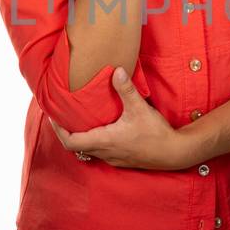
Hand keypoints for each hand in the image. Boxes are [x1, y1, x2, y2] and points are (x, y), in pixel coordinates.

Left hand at [51, 67, 198, 169]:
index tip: (53, 117)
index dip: (58, 130)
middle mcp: (106, 152)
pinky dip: (95, 141)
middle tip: (64, 115)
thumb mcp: (139, 108)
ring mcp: (114, 158)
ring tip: (80, 120)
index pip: (71, 141)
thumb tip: (116, 70)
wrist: (175, 152)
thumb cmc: (156, 133)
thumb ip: (126, 89)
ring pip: (89, 150)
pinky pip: (101, 152)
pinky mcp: (123, 160)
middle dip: (67, 131)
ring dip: (82, 137)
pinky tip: (102, 129)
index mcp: (104, 141)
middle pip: (76, 146)